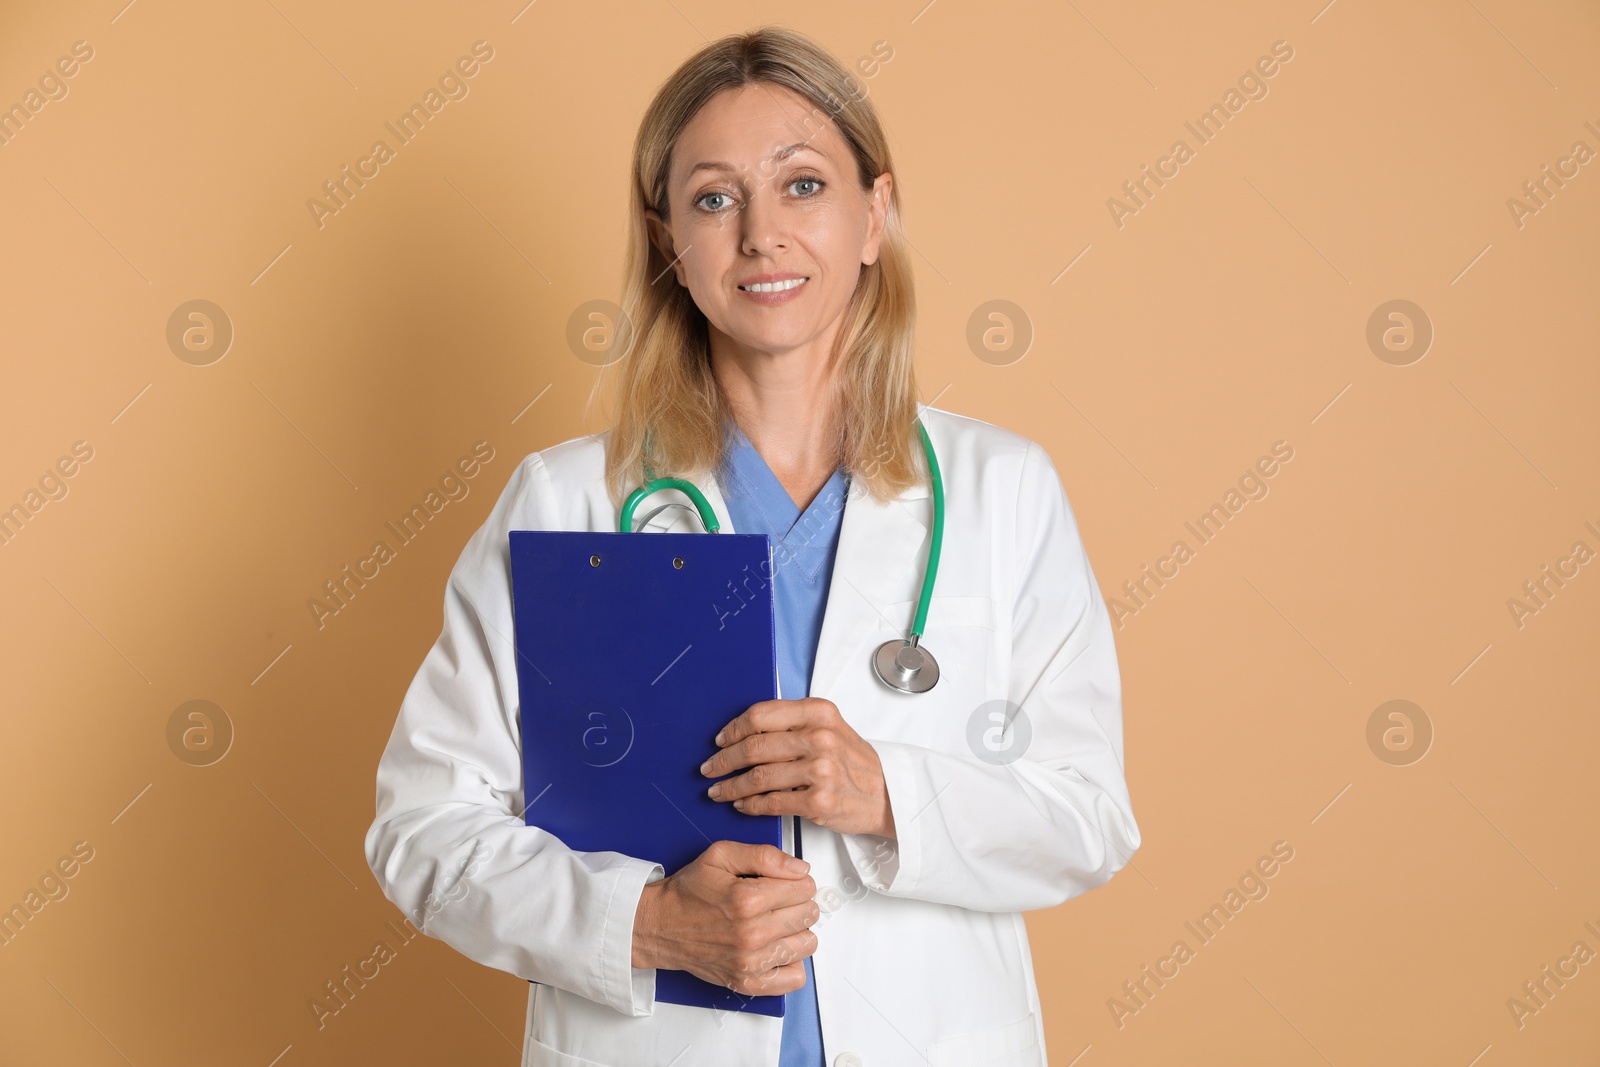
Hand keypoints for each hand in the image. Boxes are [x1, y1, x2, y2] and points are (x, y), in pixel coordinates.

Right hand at [631, 841, 818, 995]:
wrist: (659, 926)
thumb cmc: (689, 892)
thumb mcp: (721, 855)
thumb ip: (764, 855)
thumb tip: (800, 868)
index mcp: (747, 899)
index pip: (805, 887)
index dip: (796, 880)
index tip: (783, 882)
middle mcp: (751, 933)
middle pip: (809, 914)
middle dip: (797, 902)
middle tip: (777, 901)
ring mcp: (750, 962)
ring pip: (807, 944)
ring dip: (796, 931)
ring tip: (776, 924)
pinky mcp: (747, 982)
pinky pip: (794, 978)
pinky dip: (790, 962)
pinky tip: (775, 948)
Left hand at [701, 697, 896, 839]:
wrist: (886, 795)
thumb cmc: (853, 763)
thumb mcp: (830, 728)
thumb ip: (793, 724)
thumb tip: (744, 731)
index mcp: (819, 712)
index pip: (761, 715)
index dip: (733, 729)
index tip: (720, 741)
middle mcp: (820, 737)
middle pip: (754, 746)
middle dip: (724, 760)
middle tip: (709, 769)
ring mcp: (821, 770)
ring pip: (758, 776)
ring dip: (731, 786)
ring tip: (718, 791)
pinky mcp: (819, 801)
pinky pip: (771, 803)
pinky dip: (750, 805)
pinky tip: (742, 805)